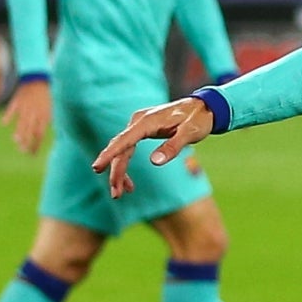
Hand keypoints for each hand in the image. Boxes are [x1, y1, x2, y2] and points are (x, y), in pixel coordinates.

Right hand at [1, 78, 51, 153]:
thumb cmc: (45, 96)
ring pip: (21, 123)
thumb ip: (47, 122)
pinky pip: (11, 109)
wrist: (38, 79)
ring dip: (18, 133)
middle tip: (23, 151)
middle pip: (30, 131)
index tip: (33, 154)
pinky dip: (7, 116)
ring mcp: (25, 107)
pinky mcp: (17, 101)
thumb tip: (41, 135)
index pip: (40, 135)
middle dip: (26, 143)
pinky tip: (3, 123)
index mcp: (44, 116)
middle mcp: (34, 113)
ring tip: (17, 142)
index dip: (36, 145)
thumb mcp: (51, 109)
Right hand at [91, 95, 212, 195]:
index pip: (124, 140)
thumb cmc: (198, 119)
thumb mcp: (190, 134)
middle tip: (116, 194)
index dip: (110, 155)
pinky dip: (126, 164)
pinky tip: (130, 183)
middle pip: (120, 149)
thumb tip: (154, 162)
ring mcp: (139, 125)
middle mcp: (139, 121)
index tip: (97, 167)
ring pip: (122, 150)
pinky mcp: (142, 129)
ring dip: (119, 171)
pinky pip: (128, 148)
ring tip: (120, 193)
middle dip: (116, 172)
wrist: (204, 107)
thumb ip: (173, 147)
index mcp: (147, 122)